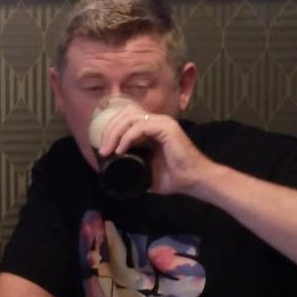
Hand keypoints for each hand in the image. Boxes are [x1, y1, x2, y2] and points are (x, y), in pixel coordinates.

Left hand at [96, 106, 213, 195]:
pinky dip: (127, 138)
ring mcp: (162, 122)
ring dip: (115, 133)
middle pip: (124, 115)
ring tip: (107, 150)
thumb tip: (113, 172)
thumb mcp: (145, 171)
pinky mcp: (167, 128)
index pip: (125, 119)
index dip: (110, 130)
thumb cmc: (174, 177)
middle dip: (109, 131)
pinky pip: (140, 127)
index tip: (101, 148)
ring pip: (130, 118)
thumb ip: (132, 166)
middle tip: (102, 150)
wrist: (194, 181)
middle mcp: (156, 121)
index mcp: (151, 128)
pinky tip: (121, 150)